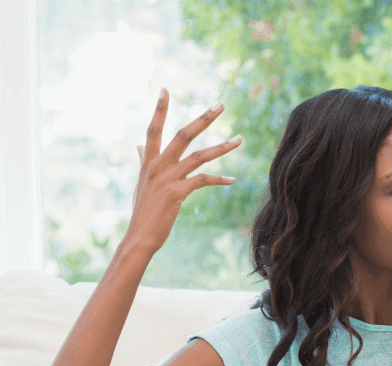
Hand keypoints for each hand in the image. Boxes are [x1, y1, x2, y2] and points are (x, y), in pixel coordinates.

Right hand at [124, 89, 241, 256]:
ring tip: (240, 139)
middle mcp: (157, 165)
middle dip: (203, 118)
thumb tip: (139, 147)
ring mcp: (168, 178)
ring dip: (222, 147)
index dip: (159, 109)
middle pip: (182, 135)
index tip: (165, 90)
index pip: (153, 129)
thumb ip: (143, 162)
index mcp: (149, 161)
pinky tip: (232, 179)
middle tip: (221, 104)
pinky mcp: (178, 192)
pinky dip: (220, 179)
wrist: (140, 236)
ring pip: (199, 156)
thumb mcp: (142, 183)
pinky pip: (204, 180)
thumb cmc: (144, 211)